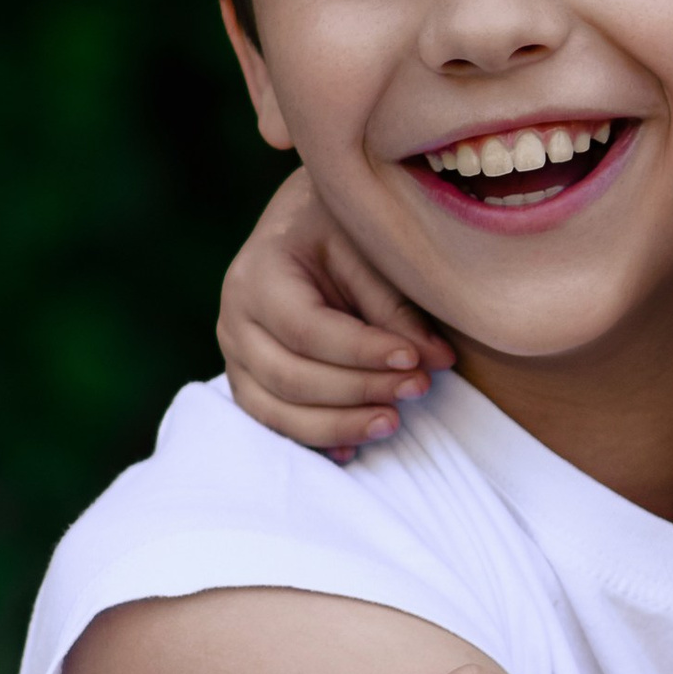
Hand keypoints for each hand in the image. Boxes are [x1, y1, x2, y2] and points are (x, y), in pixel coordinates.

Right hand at [218, 168, 454, 456]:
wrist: (308, 223)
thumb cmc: (341, 230)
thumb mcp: (367, 250)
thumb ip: (397, 307)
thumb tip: (437, 362)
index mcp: (257, 275)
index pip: (306, 329)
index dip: (362, 352)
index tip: (414, 359)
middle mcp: (235, 320)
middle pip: (290, 376)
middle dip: (358, 390)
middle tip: (418, 388)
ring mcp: (237, 357)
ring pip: (277, 411)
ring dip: (338, 425)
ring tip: (393, 421)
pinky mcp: (250, 383)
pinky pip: (276, 424)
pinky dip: (316, 442)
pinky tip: (356, 450)